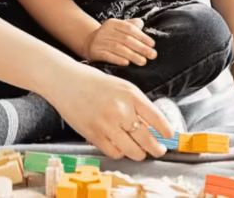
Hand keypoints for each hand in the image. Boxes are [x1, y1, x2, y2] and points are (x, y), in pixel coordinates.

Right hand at [47, 63, 173, 160]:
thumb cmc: (93, 82)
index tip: (169, 137)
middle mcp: (121, 110)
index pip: (158, 120)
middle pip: (149, 141)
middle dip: (157, 149)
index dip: (167, 133)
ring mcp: (107, 124)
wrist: (64, 80)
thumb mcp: (121, 87)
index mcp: (131, 95)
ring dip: (139, 153)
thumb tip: (154, 128)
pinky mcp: (94, 134)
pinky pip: (115, 153)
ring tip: (138, 149)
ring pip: (134, 152)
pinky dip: (119, 152)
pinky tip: (118, 144)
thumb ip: (138, 105)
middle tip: (158, 149)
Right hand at [84, 18, 156, 65]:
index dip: (142, 36)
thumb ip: (131, 25)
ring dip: (132, 55)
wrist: (89, 42)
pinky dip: (118, 59)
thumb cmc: (110, 36)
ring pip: (118, 48)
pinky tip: (127, 63)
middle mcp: (105, 31)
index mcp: (113, 23)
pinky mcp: (96, 51)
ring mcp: (100, 41)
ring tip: (143, 61)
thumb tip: (141, 24)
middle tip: (152, 55)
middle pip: (125, 39)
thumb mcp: (118, 28)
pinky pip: (108, 56)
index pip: (129, 28)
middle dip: (140, 47)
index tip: (152, 44)